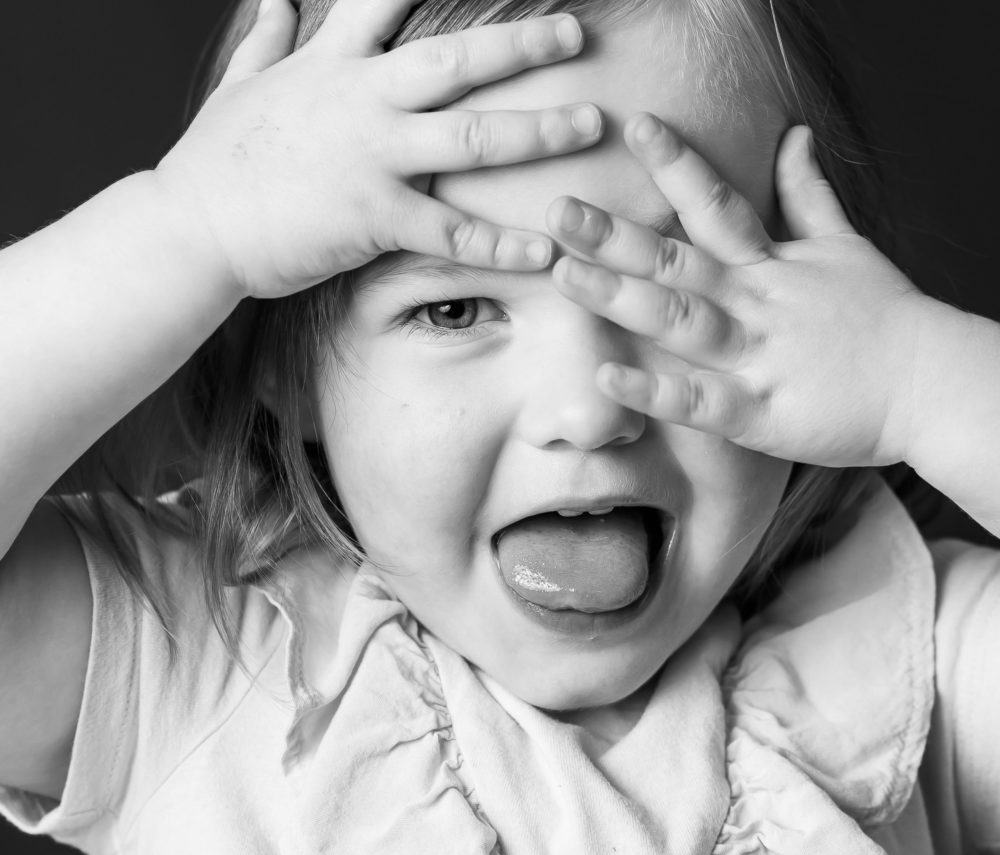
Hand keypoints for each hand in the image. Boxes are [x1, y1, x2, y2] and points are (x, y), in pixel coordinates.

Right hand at [154, 0, 602, 298]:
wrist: (191, 225)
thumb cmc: (216, 160)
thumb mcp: (241, 86)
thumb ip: (267, 39)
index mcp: (332, 63)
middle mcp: (361, 99)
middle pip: (456, 59)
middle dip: (520, 43)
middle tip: (576, 32)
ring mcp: (371, 156)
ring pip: (471, 136)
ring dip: (536, 130)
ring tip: (590, 125)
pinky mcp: (373, 216)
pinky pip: (452, 230)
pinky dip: (500, 243)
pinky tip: (544, 250)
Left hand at [547, 116, 929, 469]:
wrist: (930, 383)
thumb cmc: (882, 316)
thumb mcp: (844, 244)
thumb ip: (807, 194)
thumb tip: (793, 135)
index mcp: (771, 264)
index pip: (718, 204)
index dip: (677, 165)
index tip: (635, 127)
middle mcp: (757, 303)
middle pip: (679, 260)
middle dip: (616, 236)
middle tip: (559, 211)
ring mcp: (757, 357)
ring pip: (680, 321)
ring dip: (620, 297)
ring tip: (563, 275)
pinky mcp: (760, 412)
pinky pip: (699, 400)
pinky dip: (655, 390)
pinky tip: (608, 376)